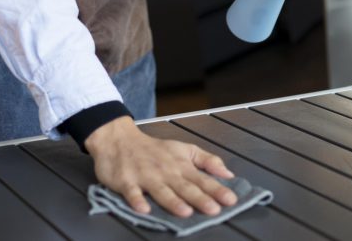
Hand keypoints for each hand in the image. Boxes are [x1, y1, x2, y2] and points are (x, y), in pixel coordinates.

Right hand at [85, 116, 236, 216]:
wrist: (119, 139)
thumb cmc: (154, 148)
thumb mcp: (184, 149)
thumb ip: (207, 161)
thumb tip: (228, 174)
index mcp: (181, 165)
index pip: (202, 179)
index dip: (217, 190)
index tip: (231, 200)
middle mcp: (166, 171)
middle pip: (185, 187)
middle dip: (200, 198)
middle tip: (214, 210)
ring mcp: (146, 176)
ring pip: (161, 191)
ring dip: (173, 201)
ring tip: (186, 211)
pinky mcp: (126, 181)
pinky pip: (132, 193)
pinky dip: (137, 200)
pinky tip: (144, 209)